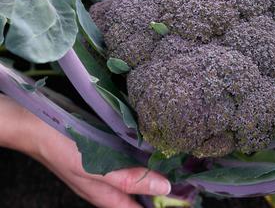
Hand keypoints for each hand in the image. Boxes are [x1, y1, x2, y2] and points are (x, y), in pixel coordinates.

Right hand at [0, 95, 169, 207]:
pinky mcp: (105, 150)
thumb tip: (163, 188)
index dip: (161, 205)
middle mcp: (109, 184)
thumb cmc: (65, 150)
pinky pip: (128, 156)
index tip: (184, 196)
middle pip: (140, 192)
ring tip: (174, 157)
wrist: (40, 126)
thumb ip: (128, 180)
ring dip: (153, 167)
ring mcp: (106, 167)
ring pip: (135, 172)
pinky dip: (141, 152)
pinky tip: (151, 141)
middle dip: (161, 185)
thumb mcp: (97, 170)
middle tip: (184, 172)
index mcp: (107, 196)